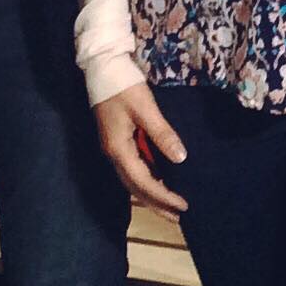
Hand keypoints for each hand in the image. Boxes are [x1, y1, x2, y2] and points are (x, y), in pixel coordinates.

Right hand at [94, 83, 187, 214]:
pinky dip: (147, 180)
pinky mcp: (117, 141)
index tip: (183, 206)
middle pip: (135, 188)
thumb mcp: (145, 108)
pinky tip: (161, 181)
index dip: (163, 196)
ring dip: (152, 195)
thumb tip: (180, 158)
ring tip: (172, 206)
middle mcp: (114, 154)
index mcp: (118, 149)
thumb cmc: (123, 85)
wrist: (101, 68)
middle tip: (179, 217)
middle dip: (157, 204)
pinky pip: (133, 168)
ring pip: (133, 180)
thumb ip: (162, 134)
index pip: (143, 182)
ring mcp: (114, 148)